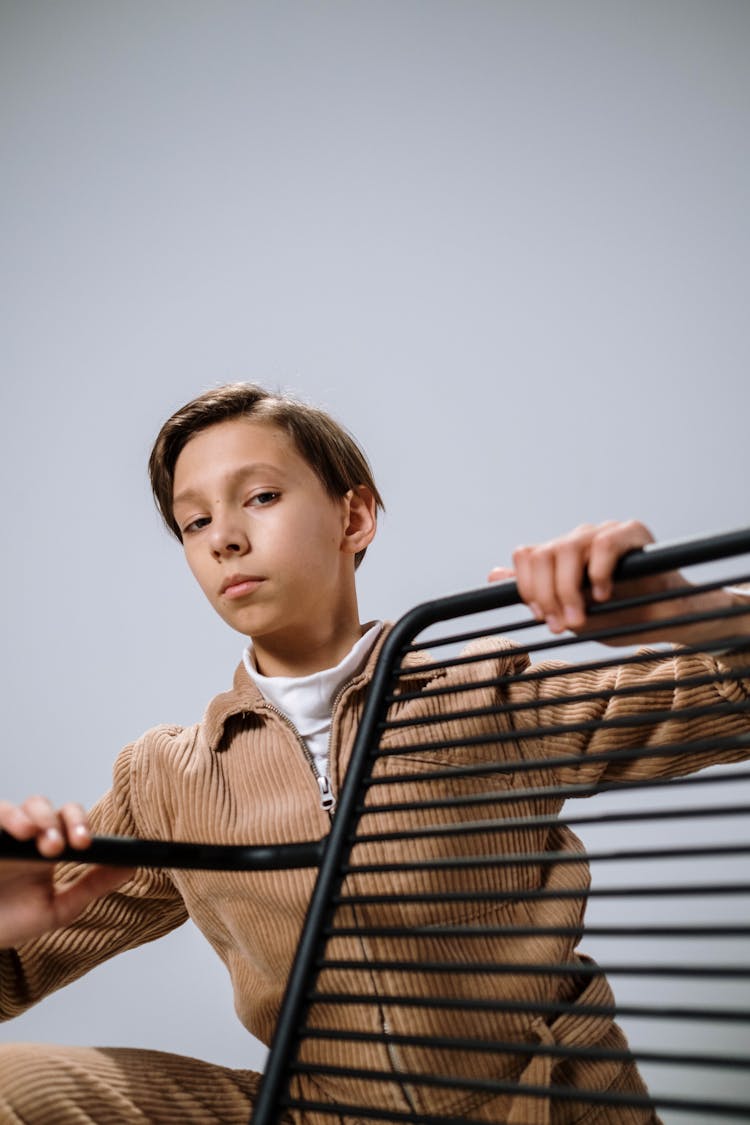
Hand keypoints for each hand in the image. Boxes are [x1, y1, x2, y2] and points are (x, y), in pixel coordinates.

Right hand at [0, 797, 133, 946]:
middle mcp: (27, 837)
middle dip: (59, 821)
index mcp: (49, 848)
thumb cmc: (12, 921)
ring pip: (23, 807)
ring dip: (36, 818)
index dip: (80, 824)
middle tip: (61, 846)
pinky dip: (7, 818)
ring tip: (34, 837)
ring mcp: (5, 836)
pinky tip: (16, 833)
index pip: (70, 821)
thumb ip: (93, 886)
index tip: (85, 845)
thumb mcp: (59, 908)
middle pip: (49, 807)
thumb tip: (133, 866)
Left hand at [488, 520, 688, 638]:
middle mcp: (579, 538)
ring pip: (568, 548)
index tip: (541, 617)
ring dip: (568, 589)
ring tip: (580, 619)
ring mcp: (605, 532)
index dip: (527, 587)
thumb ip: (534, 593)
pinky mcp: (633, 532)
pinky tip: (604, 595)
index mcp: (561, 555)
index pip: (527, 555)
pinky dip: (599, 572)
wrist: (663, 620)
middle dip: (546, 594)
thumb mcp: (569, 612)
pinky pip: (606, 543)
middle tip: (561, 626)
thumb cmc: (618, 616)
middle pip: (543, 553)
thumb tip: (492, 575)